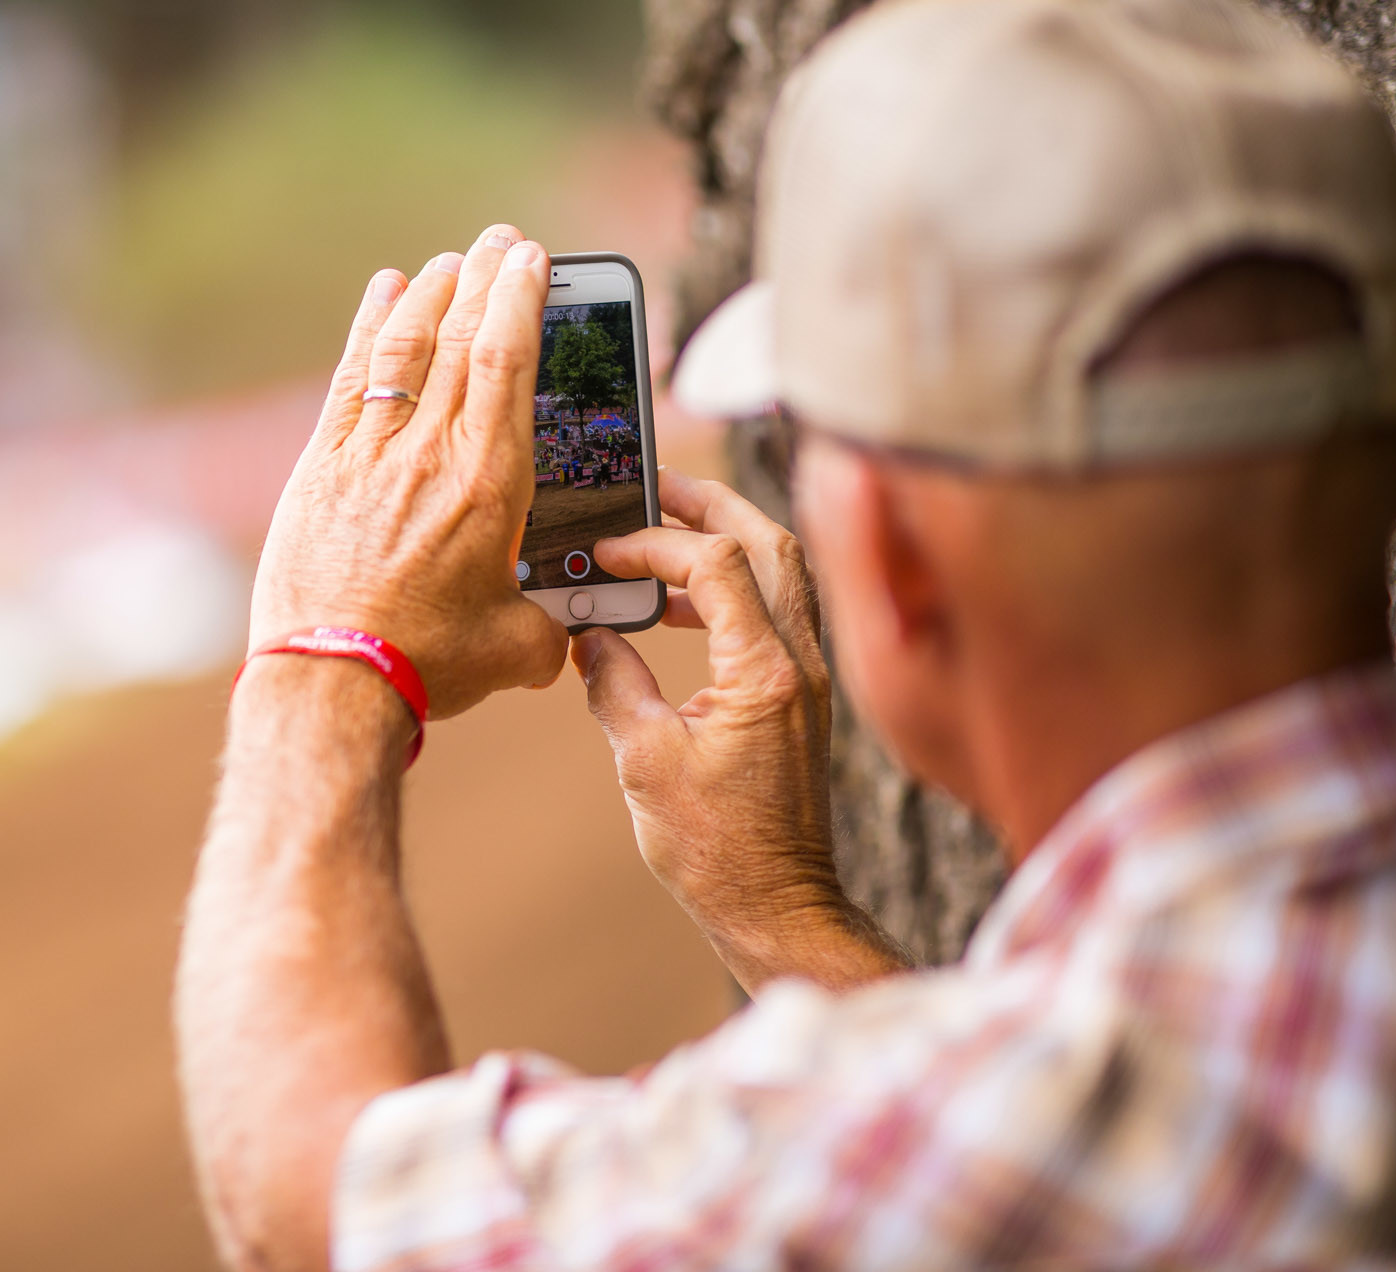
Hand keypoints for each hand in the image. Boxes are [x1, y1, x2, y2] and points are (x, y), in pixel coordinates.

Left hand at [251, 225, 569, 722]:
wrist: (334, 679)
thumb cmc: (429, 665)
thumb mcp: (518, 645)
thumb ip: (552, 620)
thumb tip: (566, 623)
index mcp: (492, 484)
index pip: (511, 362)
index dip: (522, 298)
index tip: (533, 259)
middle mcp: (431, 453)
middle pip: (462, 339)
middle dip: (485, 277)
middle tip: (502, 240)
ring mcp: (370, 453)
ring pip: (404, 348)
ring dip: (430, 294)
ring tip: (449, 261)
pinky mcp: (322, 467)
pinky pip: (350, 379)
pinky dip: (368, 330)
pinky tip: (383, 296)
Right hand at [572, 469, 909, 990]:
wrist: (777, 908)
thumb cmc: (716, 850)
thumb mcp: (644, 761)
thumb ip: (612, 684)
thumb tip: (587, 636)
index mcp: (764, 672)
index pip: (717, 563)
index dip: (655, 543)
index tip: (605, 554)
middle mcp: (800, 663)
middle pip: (770, 541)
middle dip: (710, 504)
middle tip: (652, 486)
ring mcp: (808, 678)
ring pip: (780, 572)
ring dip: (722, 542)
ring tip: (657, 539)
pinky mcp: (800, 697)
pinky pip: (772, 614)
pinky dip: (728, 590)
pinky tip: (671, 611)